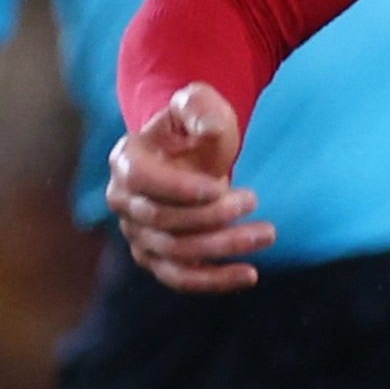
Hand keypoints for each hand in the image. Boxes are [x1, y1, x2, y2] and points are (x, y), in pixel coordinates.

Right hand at [106, 84, 271, 291]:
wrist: (192, 156)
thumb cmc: (195, 130)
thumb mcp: (200, 107)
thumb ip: (201, 109)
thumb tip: (209, 129)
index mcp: (126, 160)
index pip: (140, 181)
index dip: (178, 189)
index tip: (220, 186)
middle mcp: (123, 200)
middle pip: (161, 220)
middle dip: (212, 215)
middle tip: (254, 200)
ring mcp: (137, 233)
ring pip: (175, 252)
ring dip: (223, 246)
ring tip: (266, 233)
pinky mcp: (157, 258)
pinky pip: (180, 278)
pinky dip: (214, 281)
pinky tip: (250, 274)